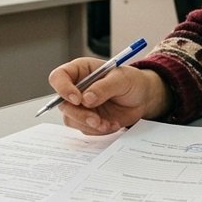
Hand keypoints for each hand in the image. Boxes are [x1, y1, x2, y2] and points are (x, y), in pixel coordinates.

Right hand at [47, 58, 169, 134]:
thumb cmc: (132, 81)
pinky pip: (85, 129)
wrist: (142, 98)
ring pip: (71, 119)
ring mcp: (81, 106)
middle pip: (62, 104)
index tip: (78, 99)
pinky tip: (113, 124)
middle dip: (79, 114)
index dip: (63, 89)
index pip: (59, 77)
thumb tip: (86, 99)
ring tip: (108, 123)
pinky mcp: (87, 119)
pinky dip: (98, 130)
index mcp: (81, 71)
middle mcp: (77, 88)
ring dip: (89, 125)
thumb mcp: (122, 79)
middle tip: (95, 120)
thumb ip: (104, 87)